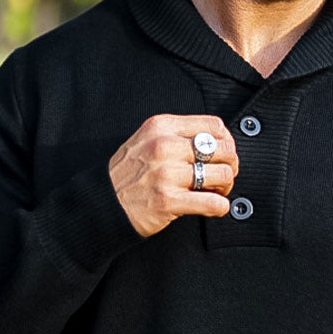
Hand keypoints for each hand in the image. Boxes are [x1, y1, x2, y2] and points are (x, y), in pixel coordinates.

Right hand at [108, 114, 238, 236]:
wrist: (102, 203)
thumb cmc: (126, 175)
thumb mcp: (146, 140)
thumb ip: (176, 136)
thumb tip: (216, 142)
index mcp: (161, 127)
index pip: (213, 126)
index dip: (226, 141)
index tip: (223, 154)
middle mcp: (163, 146)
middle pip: (223, 149)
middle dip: (230, 165)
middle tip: (223, 176)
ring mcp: (166, 174)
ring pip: (222, 175)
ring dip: (225, 186)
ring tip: (216, 192)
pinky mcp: (168, 201)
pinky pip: (212, 203)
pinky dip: (220, 207)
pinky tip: (214, 207)